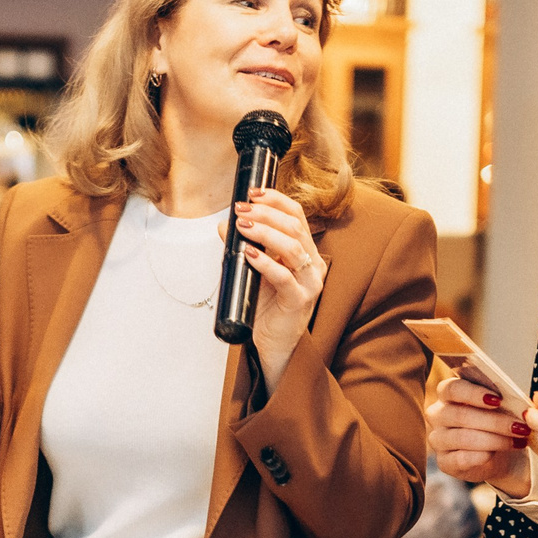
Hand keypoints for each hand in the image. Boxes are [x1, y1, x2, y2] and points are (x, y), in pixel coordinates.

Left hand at [231, 188, 324, 386]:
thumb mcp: (253, 271)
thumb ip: (243, 247)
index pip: (297, 215)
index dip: (276, 200)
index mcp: (306, 252)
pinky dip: (265, 262)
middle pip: (295, 226)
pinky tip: (249, 254)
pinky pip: (284, 276)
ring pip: (292, 247)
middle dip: (265, 214)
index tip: (252, 193)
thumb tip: (224, 225)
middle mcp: (313, 264)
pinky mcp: (299, 300)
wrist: (272, 344)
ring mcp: (310, 283)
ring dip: (264, 232)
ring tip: (241, 227)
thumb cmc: (266, 308)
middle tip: (241, 210)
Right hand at [427, 370, 532, 491]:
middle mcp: (438, 414)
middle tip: (520, 426)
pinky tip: (496, 454)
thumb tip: (520, 397)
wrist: (502, 457)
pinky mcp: (444, 462)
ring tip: (517, 440)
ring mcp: (438, 439)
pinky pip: (461, 459)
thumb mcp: (503, 407)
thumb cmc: (500, 424)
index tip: (499, 400)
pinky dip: (482, 456)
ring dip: (495, 440)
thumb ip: (504, 399)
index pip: (452, 388)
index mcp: (448, 393)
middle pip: (460, 415)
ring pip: (463, 438)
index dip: (474, 394)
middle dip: (494, 422)